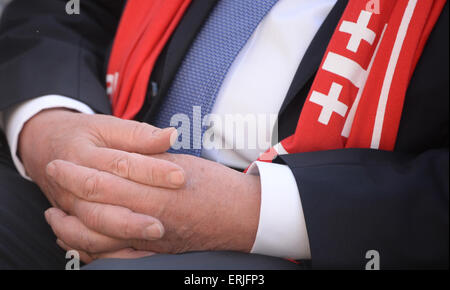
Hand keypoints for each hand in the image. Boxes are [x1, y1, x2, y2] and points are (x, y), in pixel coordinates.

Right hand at [20, 109, 184, 241]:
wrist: (46, 146)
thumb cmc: (84, 135)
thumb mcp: (108, 126)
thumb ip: (139, 134)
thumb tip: (172, 136)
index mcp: (83, 153)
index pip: (121, 163)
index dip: (152, 171)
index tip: (180, 177)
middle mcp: (72, 183)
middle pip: (101, 200)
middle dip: (133, 214)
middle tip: (162, 223)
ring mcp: (69, 205)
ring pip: (91, 225)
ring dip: (121, 234)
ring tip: (153, 237)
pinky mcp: (70, 220)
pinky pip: (85, 241)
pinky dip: (108, 249)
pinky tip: (136, 250)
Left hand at [44, 154, 261, 259]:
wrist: (243, 216)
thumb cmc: (219, 188)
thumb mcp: (185, 165)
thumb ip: (151, 160)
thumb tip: (124, 155)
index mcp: (159, 192)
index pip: (106, 182)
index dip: (77, 172)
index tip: (60, 162)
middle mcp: (152, 220)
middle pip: (96, 209)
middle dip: (69, 192)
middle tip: (53, 178)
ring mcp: (152, 241)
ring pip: (98, 240)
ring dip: (70, 228)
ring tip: (54, 215)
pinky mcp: (155, 252)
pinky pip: (114, 257)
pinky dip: (89, 250)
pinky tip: (76, 241)